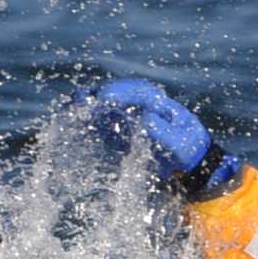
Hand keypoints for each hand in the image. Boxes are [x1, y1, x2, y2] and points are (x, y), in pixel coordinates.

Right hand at [84, 78, 242, 196]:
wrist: (186, 166)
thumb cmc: (186, 152)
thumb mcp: (180, 145)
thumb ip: (164, 133)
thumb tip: (145, 118)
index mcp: (160, 104)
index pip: (138, 92)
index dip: (120, 92)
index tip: (104, 97)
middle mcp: (141, 106)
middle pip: (117, 94)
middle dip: (98, 95)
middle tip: (80, 101)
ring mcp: (128, 116)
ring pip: (106, 105)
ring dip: (89, 105)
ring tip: (71, 108)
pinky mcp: (118, 129)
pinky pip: (100, 121)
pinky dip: (87, 120)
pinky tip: (73, 121)